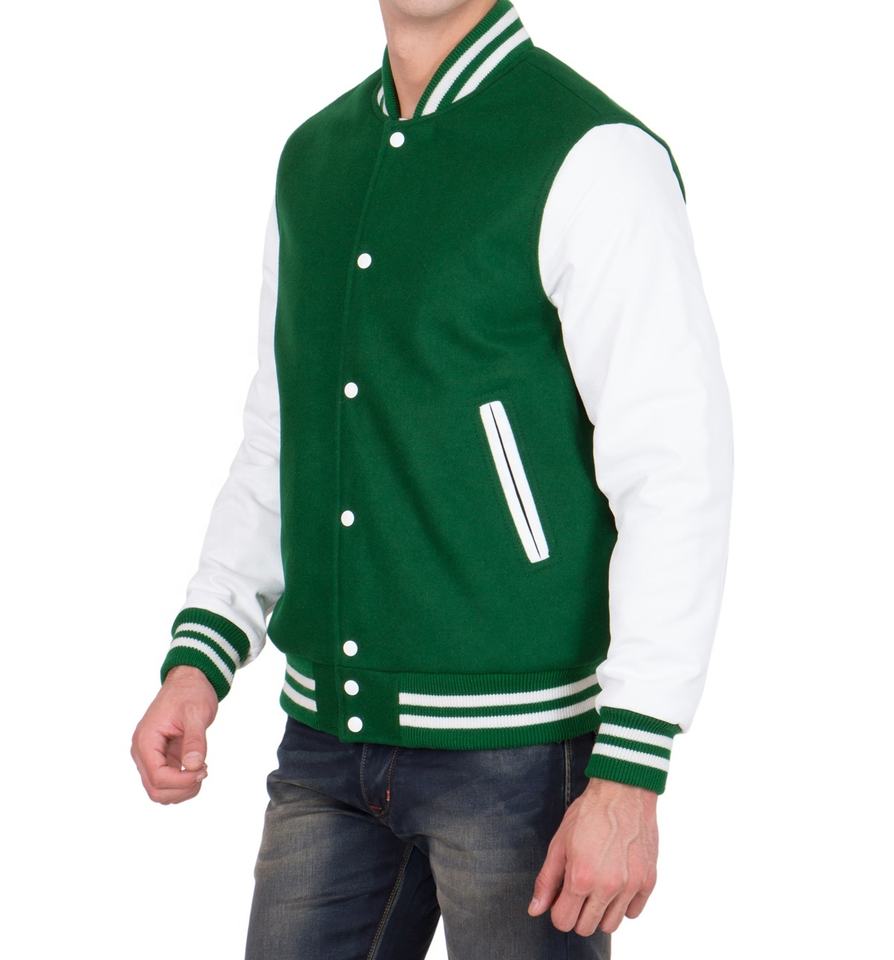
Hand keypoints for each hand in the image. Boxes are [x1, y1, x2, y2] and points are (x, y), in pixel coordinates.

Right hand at [131, 665, 217, 803]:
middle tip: (204, 772)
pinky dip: (182, 783)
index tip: (203, 770)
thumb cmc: (191, 692)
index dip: (181, 781)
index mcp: (146, 739)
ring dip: (182, 789)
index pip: (157, 777)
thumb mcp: (196, 713)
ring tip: (201, 770)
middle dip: (181, 789)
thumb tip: (193, 766)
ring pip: (159, 790)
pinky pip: (167, 781)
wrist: (189, 681)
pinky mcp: (160, 757)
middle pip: (155, 789)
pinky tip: (197, 768)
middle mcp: (142, 751)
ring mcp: (150, 756)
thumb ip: (195, 740)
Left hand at [528, 777, 658, 935]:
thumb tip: (535, 910)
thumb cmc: (589, 814)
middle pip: (587, 928)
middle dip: (578, 914)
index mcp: (581, 878)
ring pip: (611, 925)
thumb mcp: (559, 843)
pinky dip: (624, 904)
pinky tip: (616, 884)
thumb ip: (547, 880)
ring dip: (601, 912)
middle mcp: (607, 887)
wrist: (623, 792)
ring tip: (598, 888)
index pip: (564, 922)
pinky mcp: (648, 881)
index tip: (561, 898)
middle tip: (578, 892)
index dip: (558, 911)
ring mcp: (630, 886)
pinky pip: (634, 912)